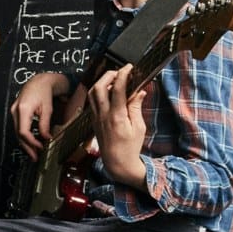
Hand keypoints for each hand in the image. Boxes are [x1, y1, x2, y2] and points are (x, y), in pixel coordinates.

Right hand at [10, 72, 68, 157]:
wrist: (38, 81)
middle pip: (18, 134)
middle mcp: (15, 110)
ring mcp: (13, 111)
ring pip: (17, 132)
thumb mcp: (47, 109)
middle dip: (27, 147)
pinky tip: (31, 143)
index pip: (23, 132)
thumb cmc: (44, 92)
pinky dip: (24, 136)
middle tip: (35, 157)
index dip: (31, 142)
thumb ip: (45, 125)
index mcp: (23, 109)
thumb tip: (46, 138)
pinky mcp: (15, 112)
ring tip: (33, 153)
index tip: (40, 147)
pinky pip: (18, 127)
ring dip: (25, 143)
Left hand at [88, 65, 147, 187]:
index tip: (129, 67)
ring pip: (92, 93)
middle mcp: (103, 115)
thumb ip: (136, 107)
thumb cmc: (130, 148)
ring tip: (114, 80)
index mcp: (117, 117)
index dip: (123, 74)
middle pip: (99, 87)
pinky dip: (99, 92)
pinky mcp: (94, 121)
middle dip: (109, 75)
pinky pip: (92, 101)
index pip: (118, 89)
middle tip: (120, 72)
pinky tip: (109, 93)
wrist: (117, 164)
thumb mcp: (139, 127)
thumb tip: (139, 91)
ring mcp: (96, 118)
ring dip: (102, 82)